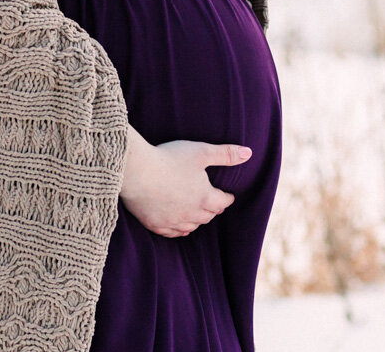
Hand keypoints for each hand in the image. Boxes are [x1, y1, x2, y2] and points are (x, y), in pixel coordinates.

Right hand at [119, 126, 251, 237]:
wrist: (136, 172)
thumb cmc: (169, 158)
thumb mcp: (201, 152)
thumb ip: (225, 154)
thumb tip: (248, 153)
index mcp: (204, 197)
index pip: (222, 201)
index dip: (227, 197)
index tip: (229, 195)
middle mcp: (191, 213)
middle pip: (208, 215)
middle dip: (214, 209)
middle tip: (215, 204)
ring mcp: (173, 221)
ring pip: (192, 226)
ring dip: (199, 220)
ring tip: (199, 214)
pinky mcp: (155, 224)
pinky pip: (173, 232)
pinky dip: (180, 230)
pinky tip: (181, 227)